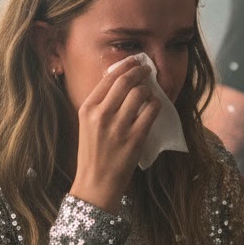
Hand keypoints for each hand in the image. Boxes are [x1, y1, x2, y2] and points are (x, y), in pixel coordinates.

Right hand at [69, 58, 158, 212]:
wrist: (96, 183)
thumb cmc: (93, 154)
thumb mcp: (88, 125)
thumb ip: (101, 105)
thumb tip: (120, 81)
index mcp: (87, 109)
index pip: (108, 78)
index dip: (125, 65)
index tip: (134, 61)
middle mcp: (101, 115)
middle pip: (125, 81)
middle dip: (139, 71)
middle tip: (147, 69)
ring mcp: (119, 126)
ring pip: (140, 93)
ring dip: (149, 88)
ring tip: (150, 90)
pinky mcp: (135, 138)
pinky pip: (151, 111)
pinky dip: (155, 104)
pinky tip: (154, 105)